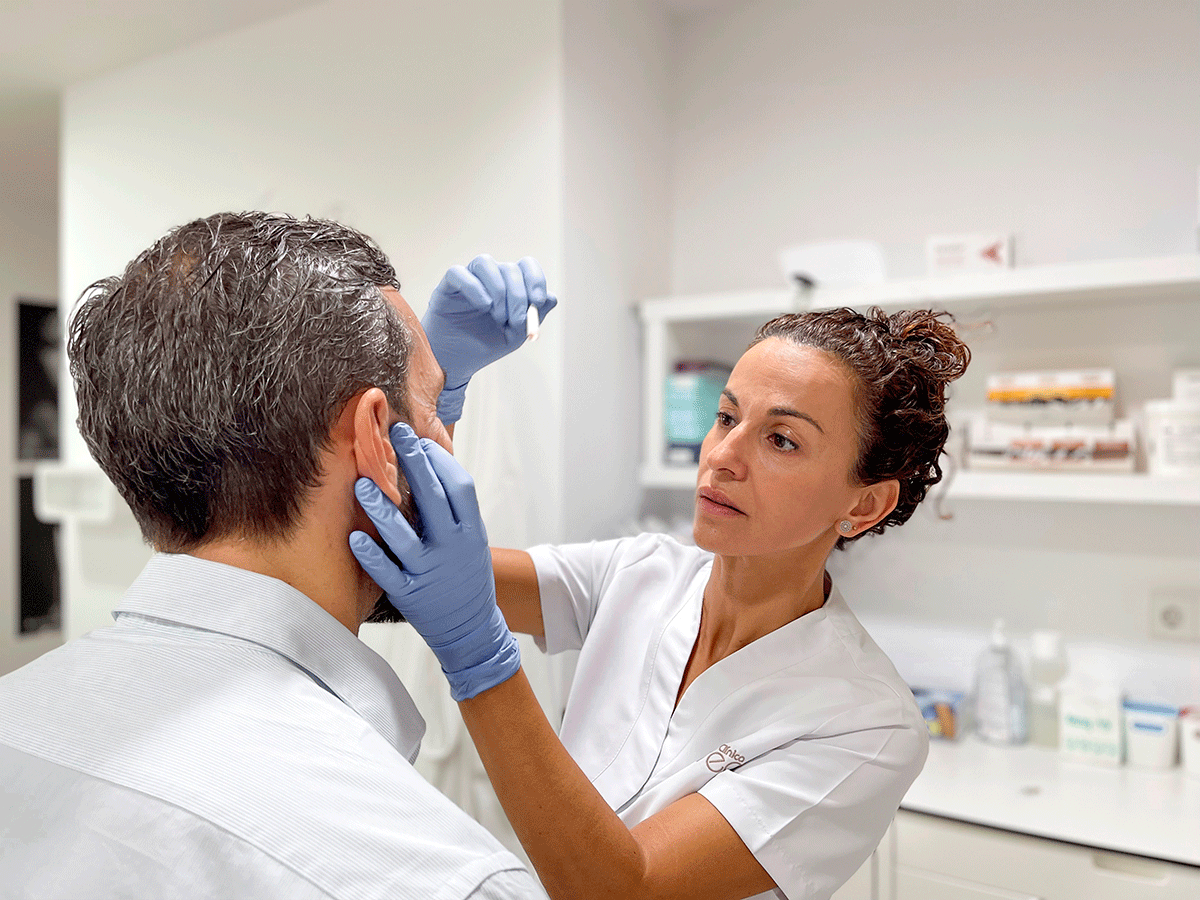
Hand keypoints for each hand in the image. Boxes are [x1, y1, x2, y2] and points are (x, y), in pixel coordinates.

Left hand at [349, 423, 519, 700]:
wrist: (472, 628)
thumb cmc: (466, 574)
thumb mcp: (470, 540)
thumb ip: (451, 511)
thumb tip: (426, 466)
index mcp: (471, 531)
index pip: (459, 486)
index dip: (439, 460)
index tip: (420, 441)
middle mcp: (453, 548)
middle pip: (433, 499)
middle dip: (414, 463)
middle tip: (394, 433)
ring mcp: (430, 572)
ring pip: (403, 536)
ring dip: (380, 508)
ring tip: (362, 483)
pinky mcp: (409, 594)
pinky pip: (385, 571)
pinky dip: (370, 554)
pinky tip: (355, 536)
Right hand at [421, 255, 556, 423]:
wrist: (457, 362)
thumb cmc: (486, 344)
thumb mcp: (516, 334)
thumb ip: (534, 316)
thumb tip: (552, 297)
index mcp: (509, 285)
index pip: (526, 266)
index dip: (535, 279)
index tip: (538, 301)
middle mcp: (490, 277)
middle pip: (509, 268)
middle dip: (517, 296)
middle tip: (515, 321)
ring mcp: (468, 279)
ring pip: (485, 263)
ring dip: (498, 290)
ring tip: (498, 317)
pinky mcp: (447, 286)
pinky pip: (458, 273)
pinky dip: (474, 288)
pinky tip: (483, 307)